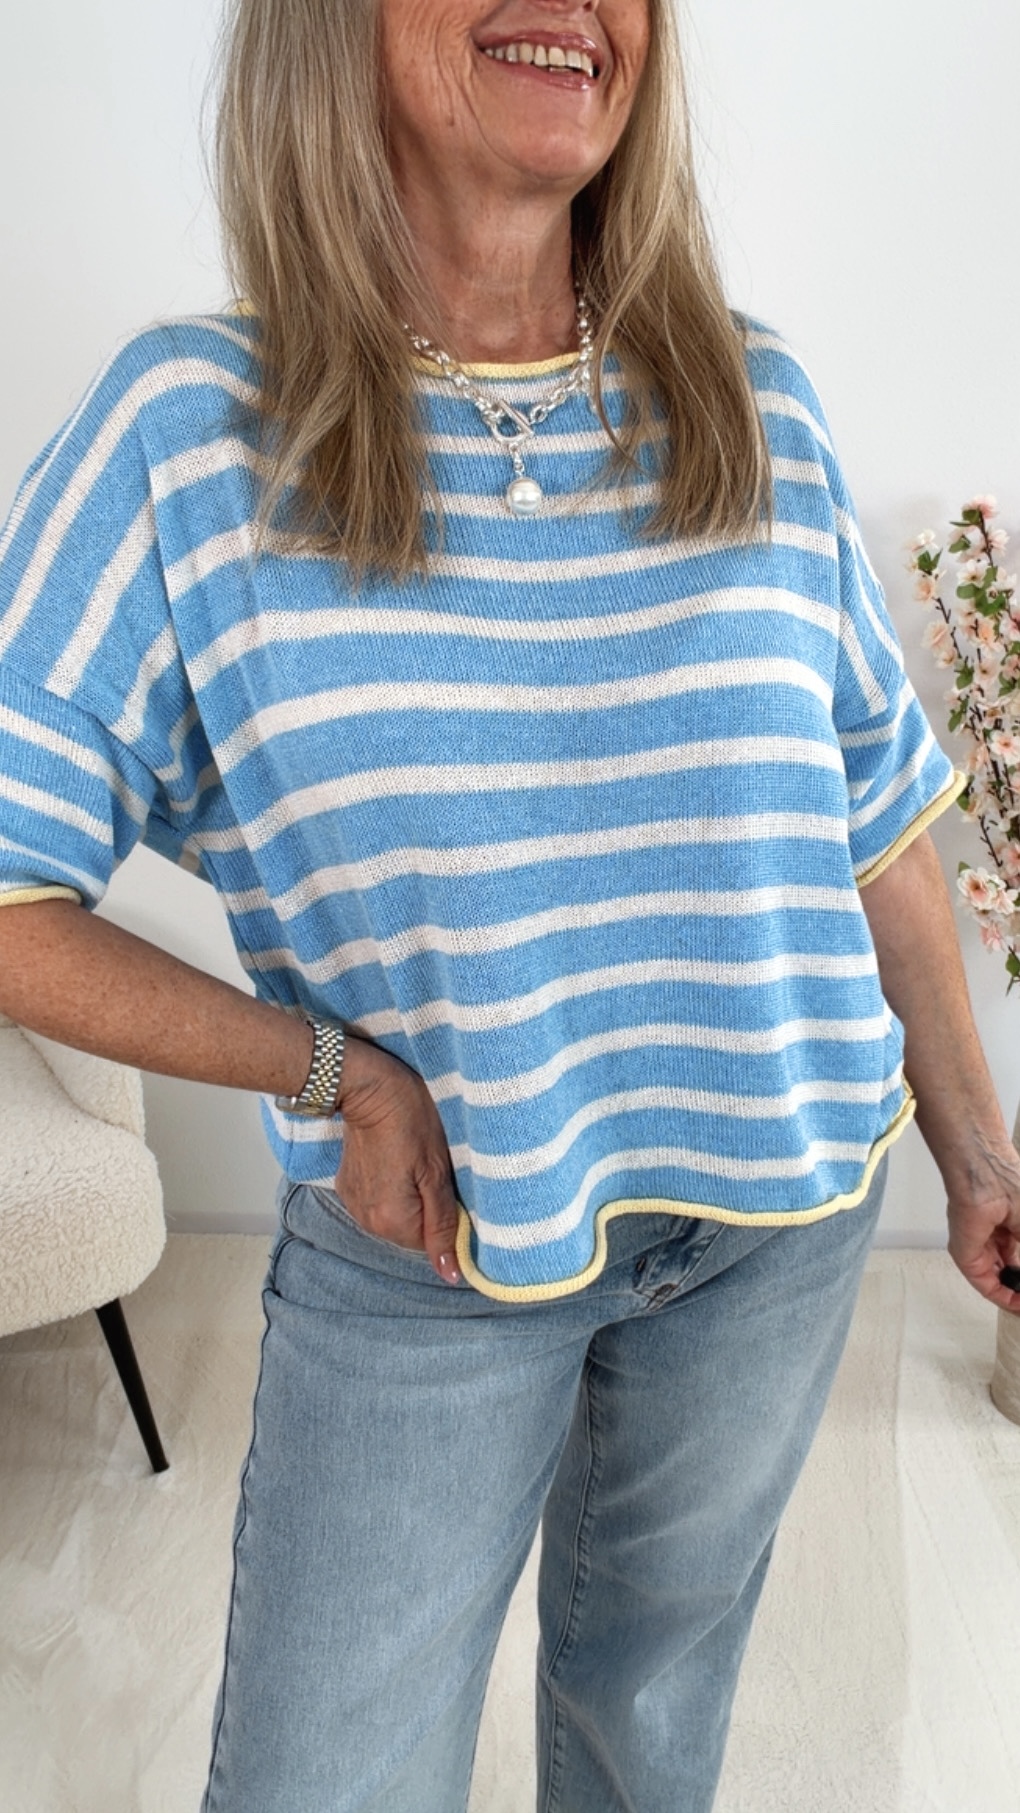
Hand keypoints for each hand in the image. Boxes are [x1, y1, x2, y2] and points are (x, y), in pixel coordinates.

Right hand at [334, 1035, 461, 1284]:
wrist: (369, 1087)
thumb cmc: (411, 1121)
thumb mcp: (437, 1172)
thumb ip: (444, 1225)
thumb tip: (451, 1274)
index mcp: (392, 1221)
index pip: (432, 1244)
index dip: (448, 1220)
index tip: (451, 1187)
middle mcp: (367, 1221)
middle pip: (412, 1232)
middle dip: (428, 1209)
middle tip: (434, 1171)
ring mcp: (354, 1204)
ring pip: (396, 1218)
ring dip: (410, 1200)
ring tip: (414, 1164)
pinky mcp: (346, 1187)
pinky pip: (379, 1203)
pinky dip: (391, 1190)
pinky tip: (395, 1163)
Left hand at [945, 1139, 1019, 1315]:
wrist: (986, 1173)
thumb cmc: (1010, 1183)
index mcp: (1009, 1227)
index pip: (1019, 1259)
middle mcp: (993, 1238)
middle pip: (1010, 1271)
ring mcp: (978, 1247)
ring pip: (998, 1282)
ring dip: (1016, 1295)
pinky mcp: (965, 1256)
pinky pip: (985, 1284)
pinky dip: (1004, 1297)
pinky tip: (1019, 1304)